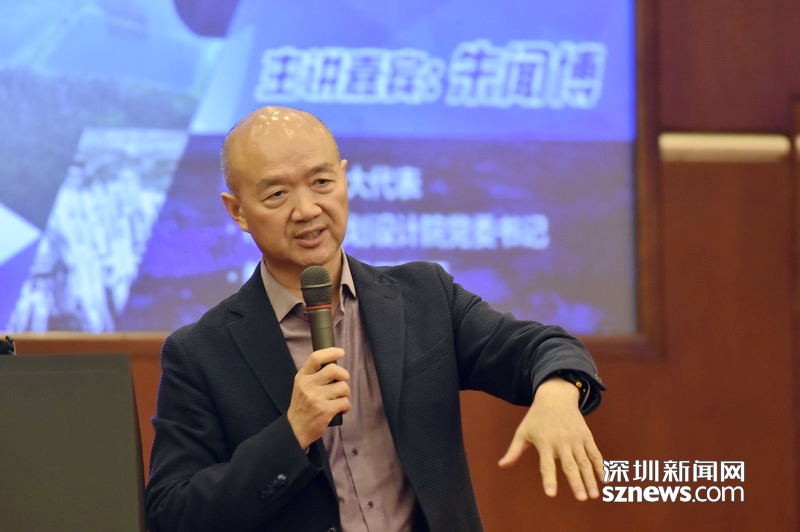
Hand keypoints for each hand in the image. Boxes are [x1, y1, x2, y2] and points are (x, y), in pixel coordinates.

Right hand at [287, 347, 350, 448]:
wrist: (295, 429)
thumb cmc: (302, 406)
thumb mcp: (301, 386)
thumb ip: (313, 375)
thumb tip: (334, 366)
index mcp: (302, 377)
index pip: (316, 358)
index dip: (330, 352)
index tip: (341, 352)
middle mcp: (308, 385)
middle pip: (334, 370)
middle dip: (344, 375)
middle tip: (343, 381)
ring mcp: (317, 398)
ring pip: (343, 387)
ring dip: (346, 394)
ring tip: (340, 399)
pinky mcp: (325, 410)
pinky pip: (345, 402)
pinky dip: (346, 406)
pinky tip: (341, 409)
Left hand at [497, 377, 603, 500]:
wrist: (556, 396)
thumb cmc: (536, 417)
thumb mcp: (522, 431)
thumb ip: (514, 451)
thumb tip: (501, 466)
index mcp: (544, 443)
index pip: (546, 465)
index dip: (549, 479)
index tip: (551, 494)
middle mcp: (561, 442)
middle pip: (570, 465)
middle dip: (576, 482)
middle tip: (581, 499)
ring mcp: (576, 439)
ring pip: (584, 461)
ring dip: (590, 479)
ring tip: (593, 495)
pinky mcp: (586, 436)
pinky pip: (595, 453)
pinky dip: (600, 466)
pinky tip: (603, 479)